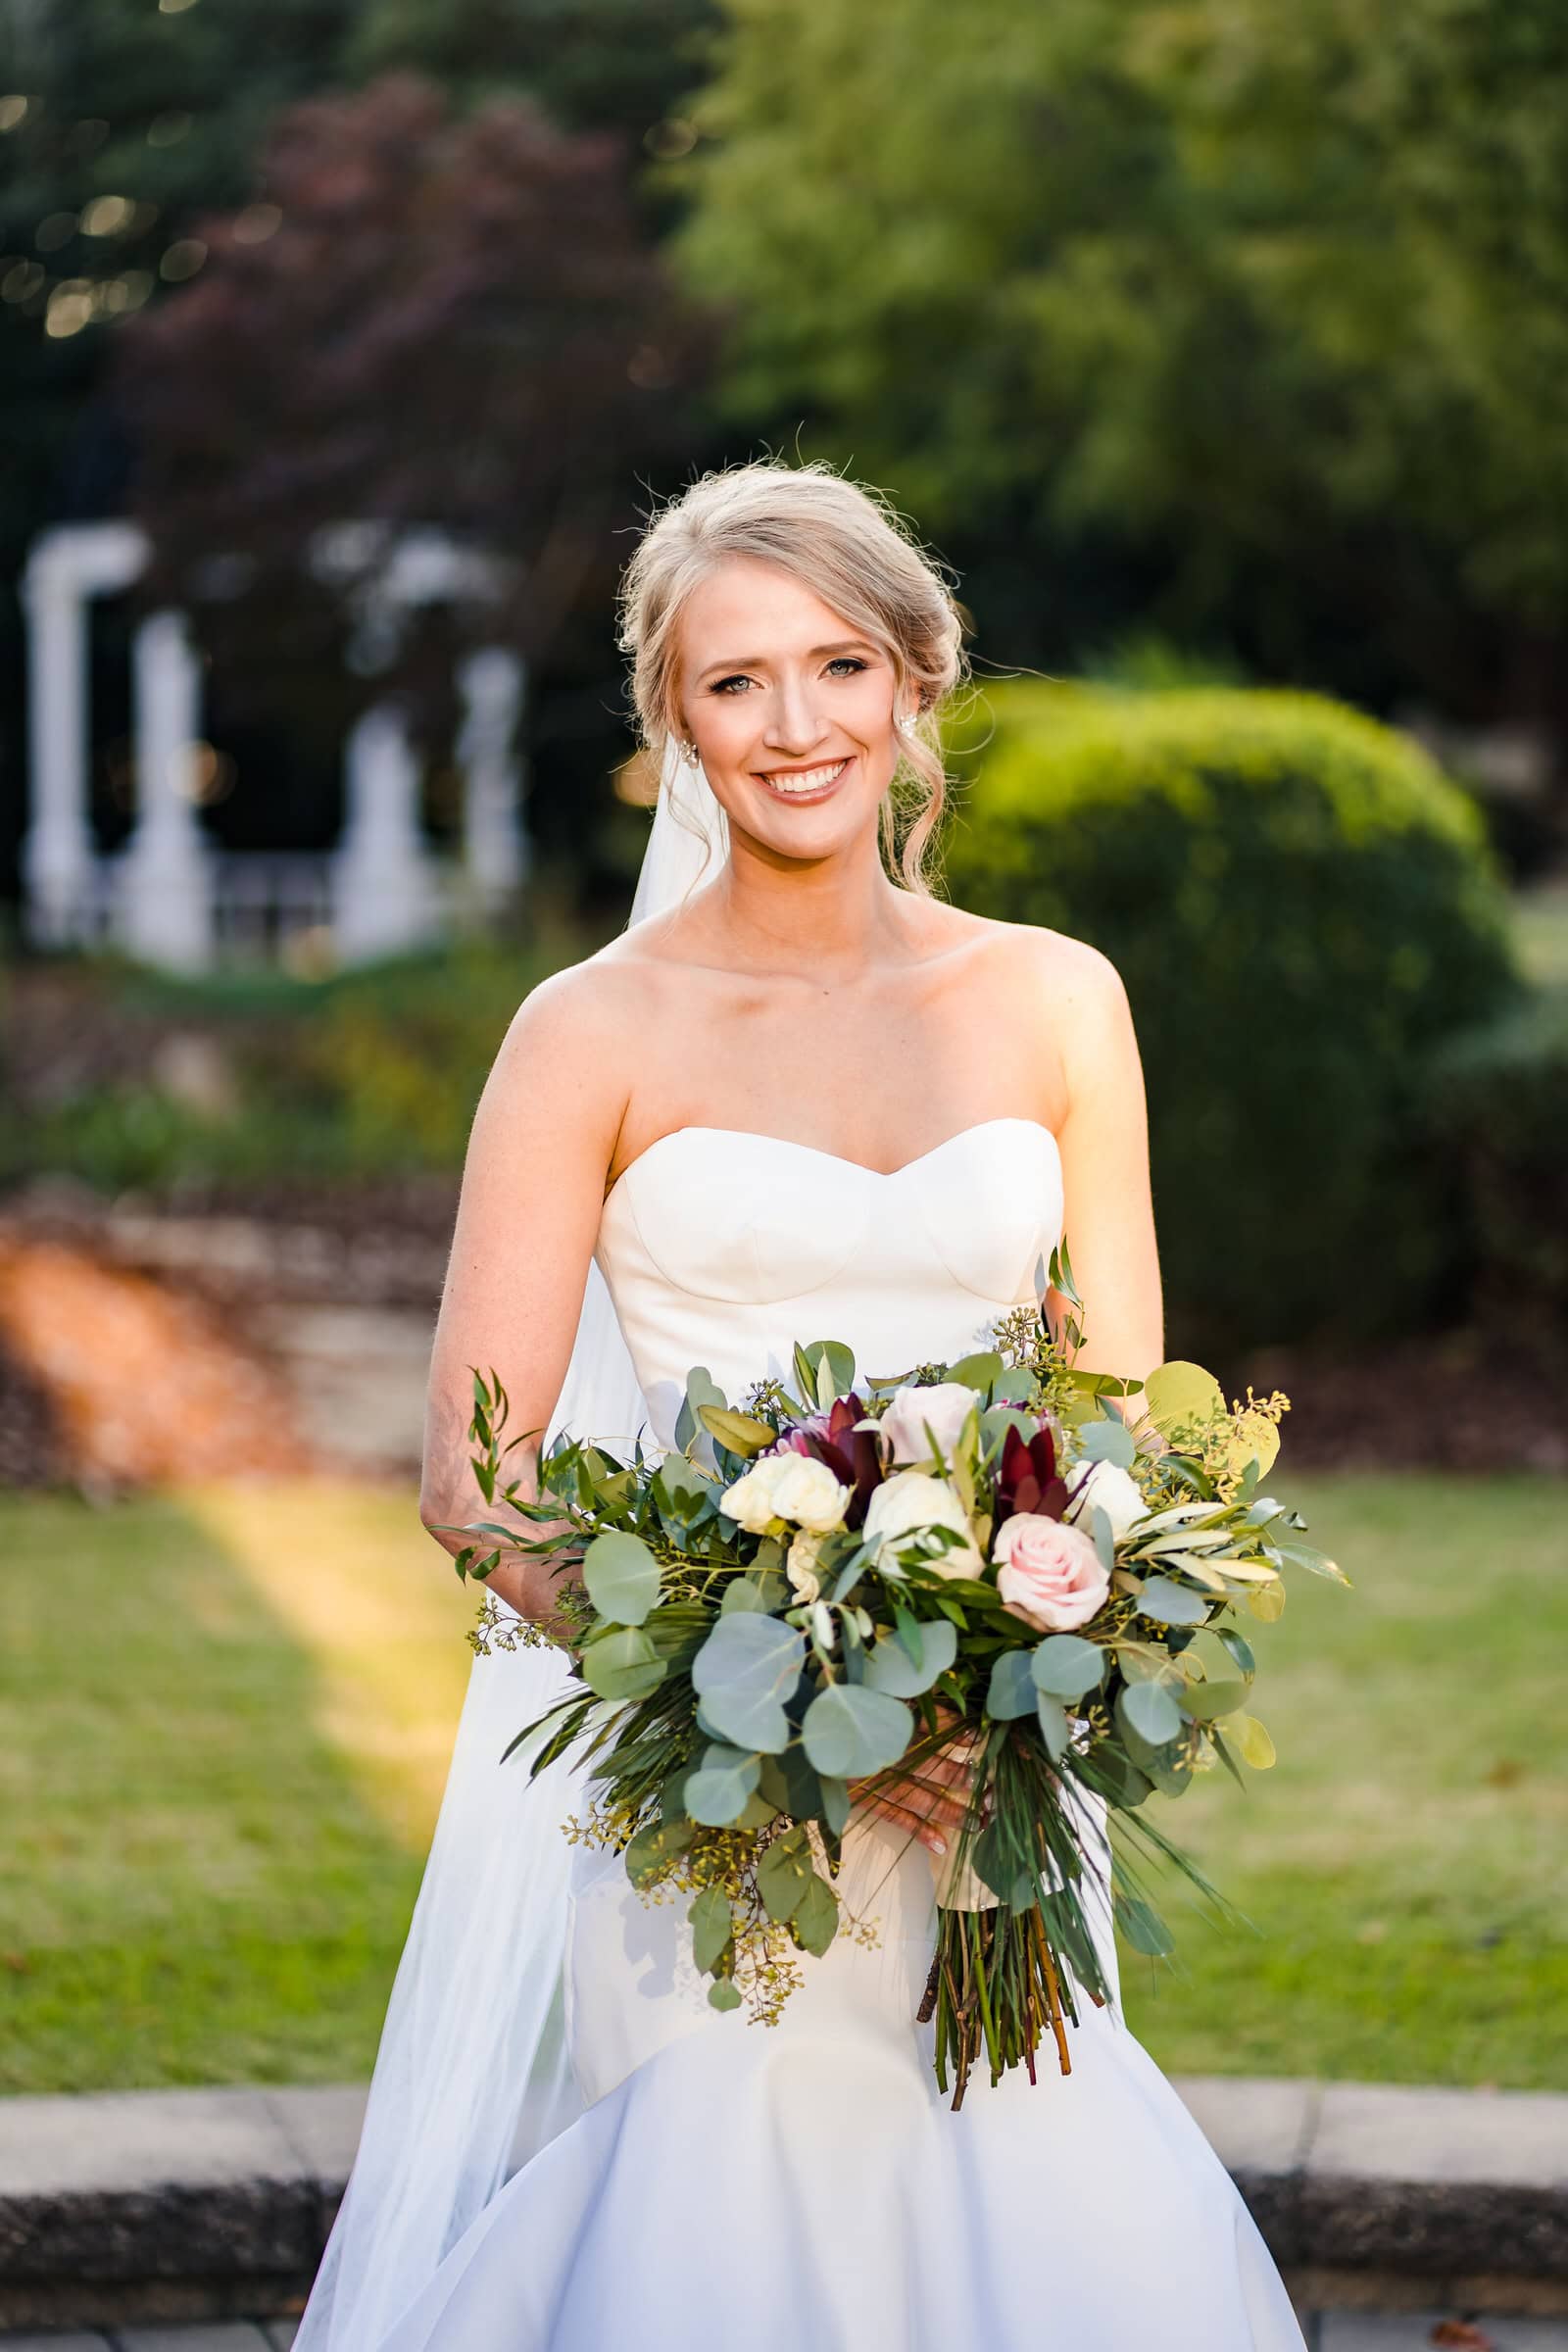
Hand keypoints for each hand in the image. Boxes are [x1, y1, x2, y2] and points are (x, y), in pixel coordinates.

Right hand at [848, 1703, 984, 1856]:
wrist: (803, 1734)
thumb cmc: (845, 1711)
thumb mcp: (878, 1698)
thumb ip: (916, 1707)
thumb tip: (960, 1721)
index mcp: (881, 1721)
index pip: (921, 1723)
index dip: (949, 1729)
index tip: (977, 1735)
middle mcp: (877, 1751)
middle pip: (924, 1763)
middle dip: (957, 1775)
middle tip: (989, 1788)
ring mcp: (868, 1777)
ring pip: (914, 1796)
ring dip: (948, 1810)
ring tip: (978, 1822)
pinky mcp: (859, 1796)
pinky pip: (891, 1815)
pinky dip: (917, 1830)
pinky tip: (941, 1844)